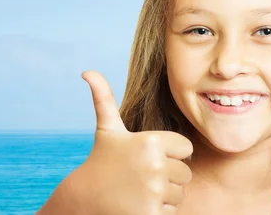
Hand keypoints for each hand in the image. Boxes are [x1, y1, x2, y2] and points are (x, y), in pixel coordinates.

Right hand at [74, 70, 192, 214]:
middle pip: (185, 173)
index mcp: (150, 141)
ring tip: (140, 190)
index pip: (186, 148)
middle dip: (168, 175)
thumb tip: (86, 71)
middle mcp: (155, 165)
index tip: (148, 155)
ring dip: (164, 194)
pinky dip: (159, 211)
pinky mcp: (152, 214)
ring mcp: (154, 192)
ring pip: (180, 194)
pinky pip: (172, 212)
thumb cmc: (101, 160)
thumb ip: (103, 97)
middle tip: (142, 175)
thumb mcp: (107, 129)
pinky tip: (139, 205)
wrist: (85, 199)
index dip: (170, 152)